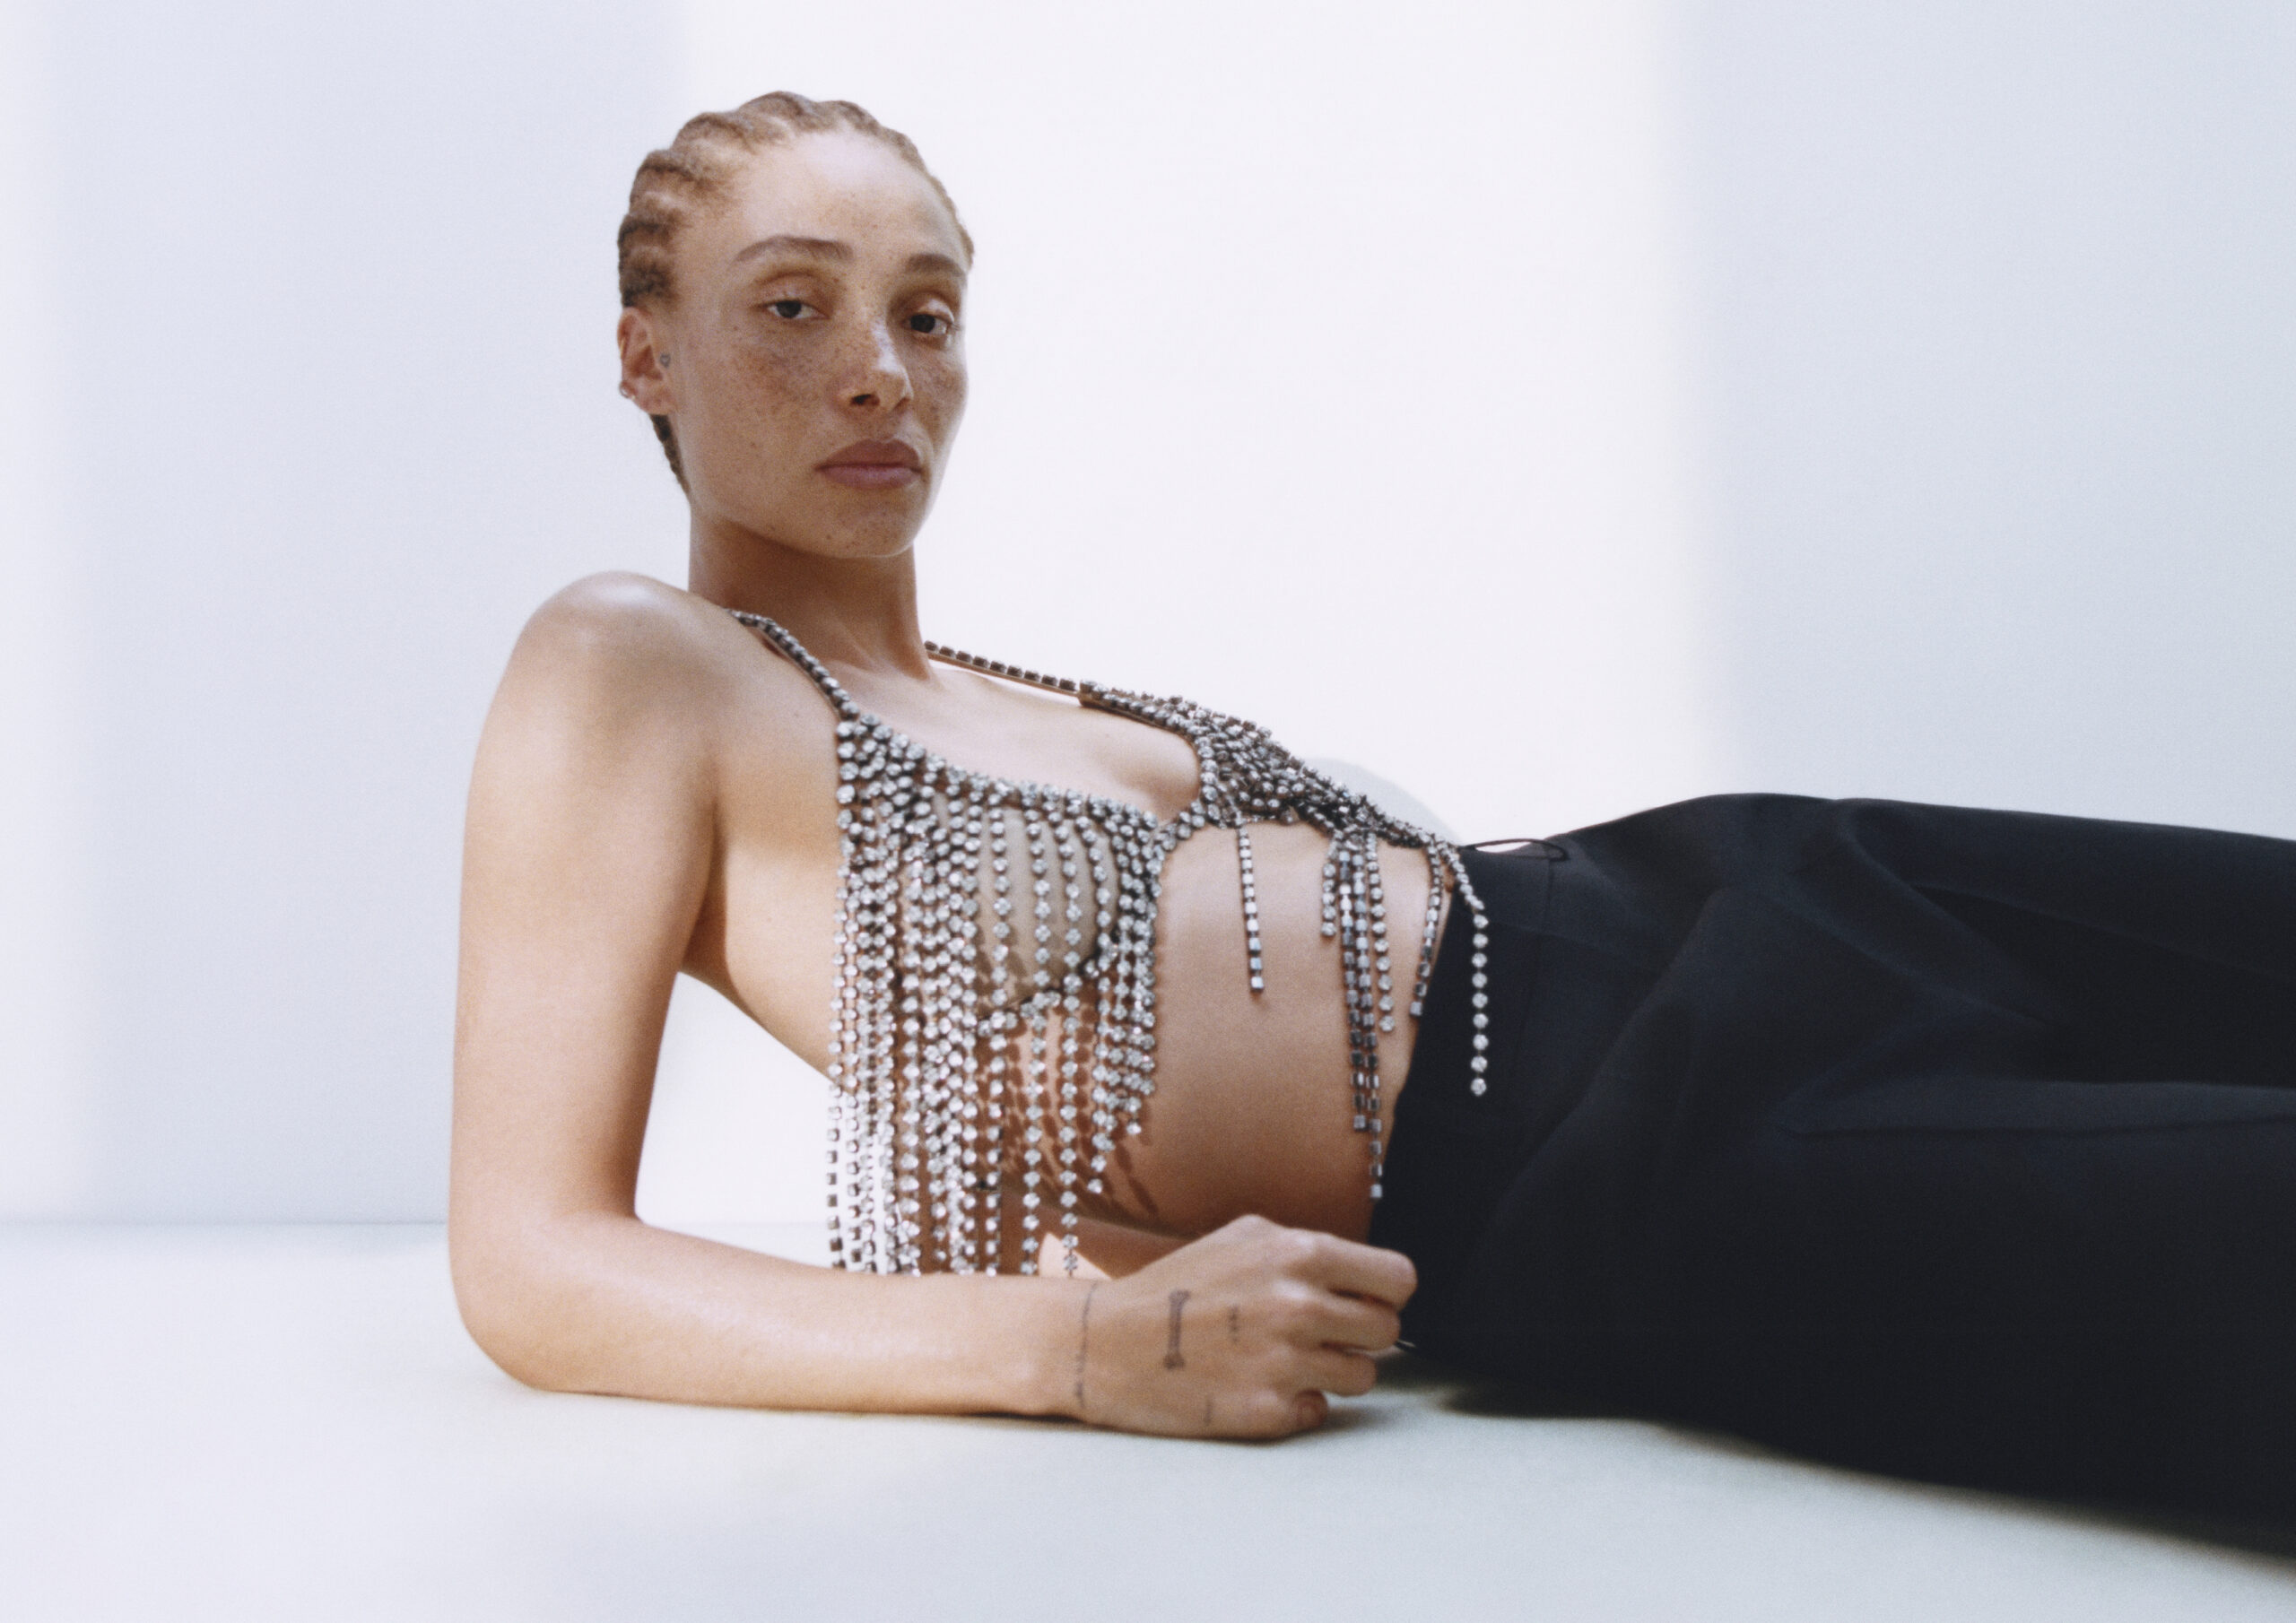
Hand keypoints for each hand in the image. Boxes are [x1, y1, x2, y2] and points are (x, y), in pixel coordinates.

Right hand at [1065, 1214, 1414, 1437]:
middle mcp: (1299, 1306)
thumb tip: (1368, 1274)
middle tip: (1319, 1333)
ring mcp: (1285, 1363)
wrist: (1107, 1343)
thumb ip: (1310, 1249)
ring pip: (1362, 1377)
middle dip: (1359, 1334)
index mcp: (1299, 1254)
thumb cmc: (1176, 1286)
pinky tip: (1257, 1384)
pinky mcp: (1268, 1412)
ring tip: (1284, 1359)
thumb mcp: (1245, 1236)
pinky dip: (1297, 1403)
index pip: (1399, 1280)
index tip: (1363, 1300)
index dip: (1384, 1292)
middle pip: (1387, 1331)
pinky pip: (1320, 1411)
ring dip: (1332, 1372)